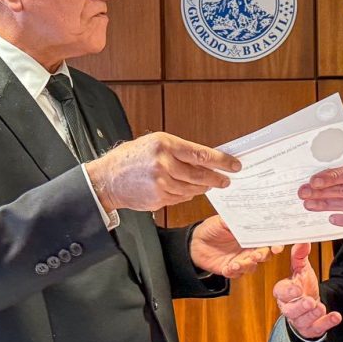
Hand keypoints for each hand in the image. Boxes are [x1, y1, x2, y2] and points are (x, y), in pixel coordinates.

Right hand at [85, 132, 240, 211]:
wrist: (108, 179)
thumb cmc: (131, 158)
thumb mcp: (154, 143)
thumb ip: (179, 150)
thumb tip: (205, 159)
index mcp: (165, 145)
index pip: (201, 154)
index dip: (221, 161)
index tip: (234, 165)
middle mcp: (164, 164)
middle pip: (200, 175)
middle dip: (217, 179)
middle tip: (225, 180)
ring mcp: (161, 183)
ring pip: (192, 189)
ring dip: (201, 188)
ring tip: (206, 185)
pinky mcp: (159, 198)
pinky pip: (180, 198)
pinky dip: (186, 195)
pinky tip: (185, 190)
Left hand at [190, 215, 281, 278]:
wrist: (195, 242)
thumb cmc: (212, 228)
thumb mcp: (223, 220)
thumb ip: (236, 220)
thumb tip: (249, 217)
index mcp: (251, 235)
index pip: (268, 239)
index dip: (275, 244)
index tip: (276, 247)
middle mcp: (249, 248)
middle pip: (264, 255)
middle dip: (262, 256)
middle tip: (255, 255)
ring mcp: (241, 259)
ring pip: (252, 266)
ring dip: (246, 265)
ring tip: (236, 263)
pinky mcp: (231, 269)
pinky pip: (237, 274)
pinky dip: (233, 272)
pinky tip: (228, 268)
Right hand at [271, 243, 340, 339]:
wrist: (309, 306)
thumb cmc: (302, 287)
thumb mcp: (302, 270)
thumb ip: (300, 255)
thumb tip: (303, 241)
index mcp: (284, 293)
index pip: (280, 293)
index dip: (287, 291)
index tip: (297, 287)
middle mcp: (289, 308)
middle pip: (290, 310)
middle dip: (300, 306)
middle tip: (309, 301)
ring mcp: (300, 320)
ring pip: (303, 320)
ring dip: (312, 314)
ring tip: (320, 307)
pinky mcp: (311, 329)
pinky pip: (317, 328)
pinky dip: (326, 323)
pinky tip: (335, 316)